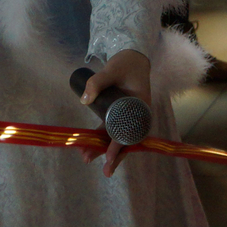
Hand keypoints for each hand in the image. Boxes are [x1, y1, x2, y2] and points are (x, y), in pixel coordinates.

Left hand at [78, 48, 150, 176]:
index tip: (110, 157)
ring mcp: (127, 117)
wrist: (132, 56)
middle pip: (125, 140)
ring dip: (103, 148)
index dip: (120, 146)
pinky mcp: (118, 115)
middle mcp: (136, 116)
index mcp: (141, 108)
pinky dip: (100, 138)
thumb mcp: (112, 70)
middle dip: (113, 155)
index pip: (131, 133)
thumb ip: (97, 82)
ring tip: (86, 158)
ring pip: (115, 137)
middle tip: (104, 171)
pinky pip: (109, 130)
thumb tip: (84, 101)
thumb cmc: (126, 63)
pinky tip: (87, 146)